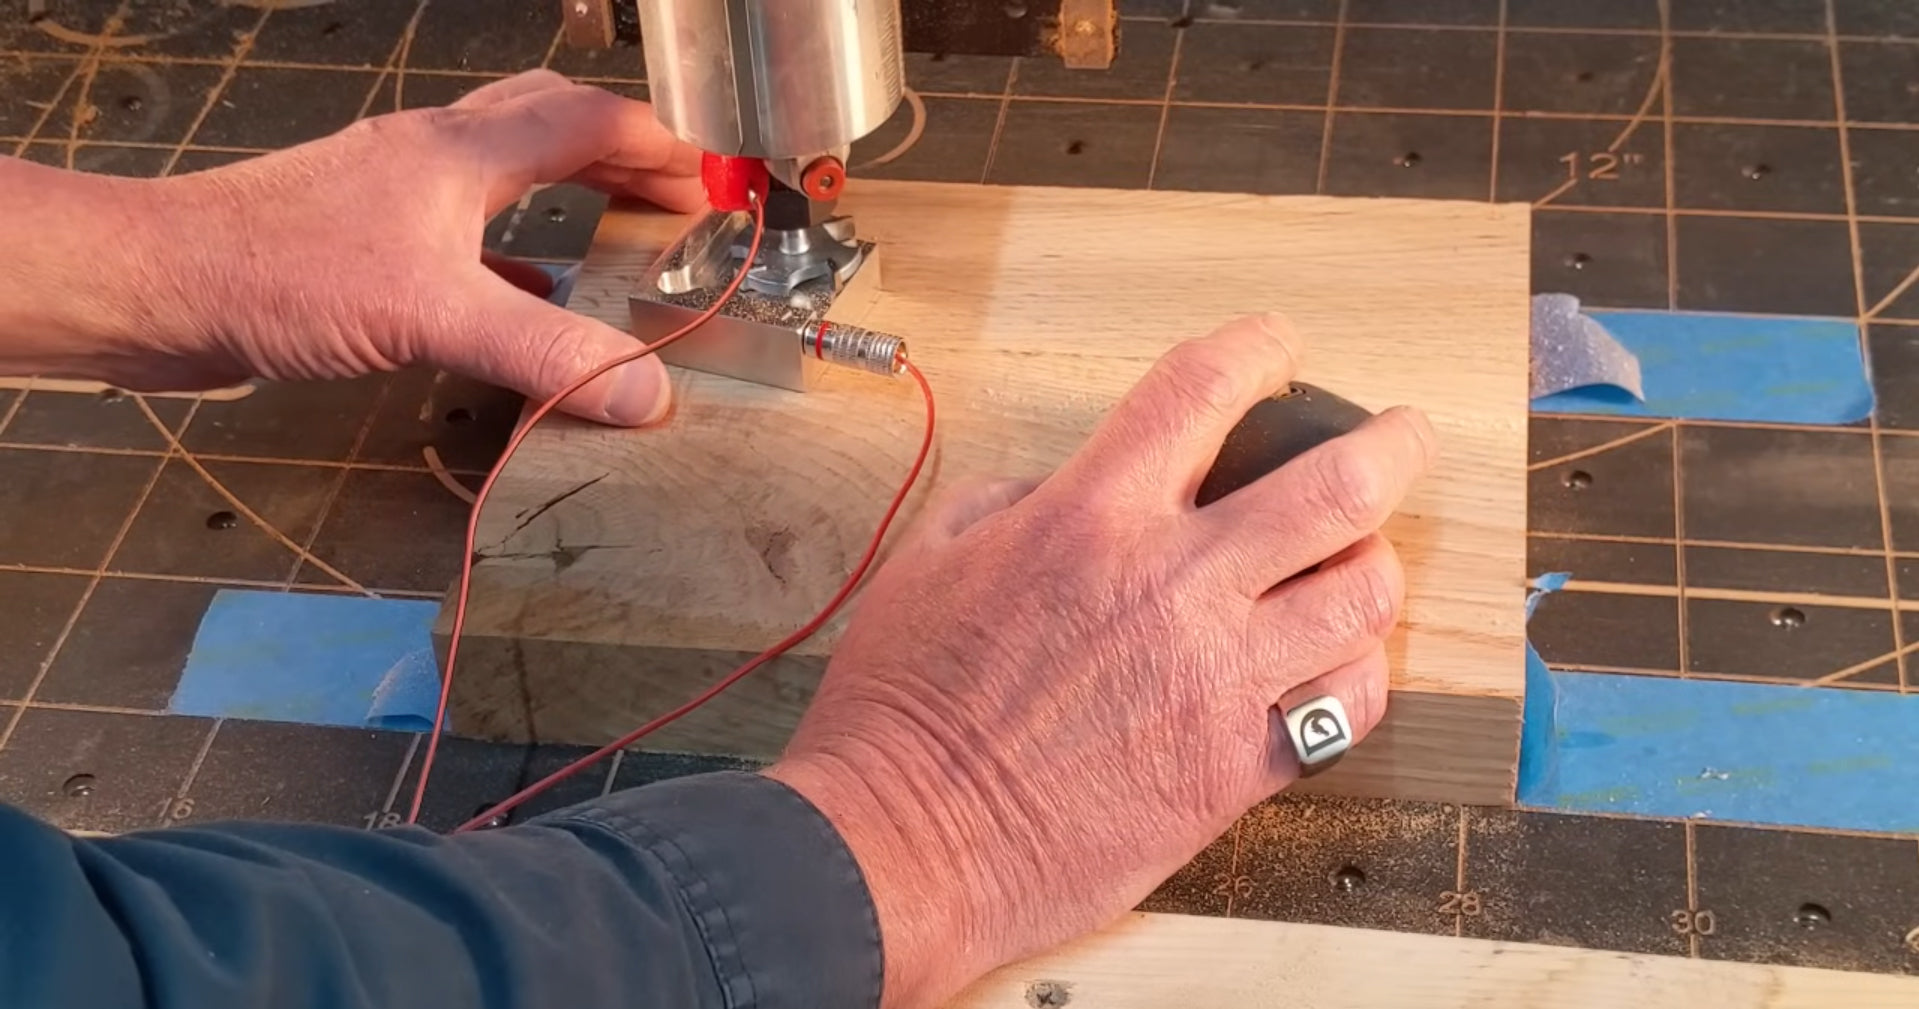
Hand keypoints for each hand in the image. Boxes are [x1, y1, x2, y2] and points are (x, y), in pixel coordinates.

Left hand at [31, 70, 700, 424]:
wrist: (163, 286)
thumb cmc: (289, 277)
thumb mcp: (435, 316)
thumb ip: (547, 352)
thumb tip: (650, 395)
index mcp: (463, 152)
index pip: (589, 121)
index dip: (663, 147)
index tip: (716, 186)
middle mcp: (434, 154)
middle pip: (551, 123)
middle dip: (624, 153)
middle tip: (680, 197)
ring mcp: (396, 192)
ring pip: (507, 170)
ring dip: (571, 190)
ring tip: (622, 230)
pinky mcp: (364, 236)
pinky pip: (466, 231)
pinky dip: (516, 253)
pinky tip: (529, 293)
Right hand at [766, 315, 1437, 1007]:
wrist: (908, 840)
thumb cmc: (904, 707)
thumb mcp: (931, 561)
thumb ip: (1015, 504)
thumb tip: (1064, 489)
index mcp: (1090, 516)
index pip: (1204, 388)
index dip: (1258, 348)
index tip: (1277, 347)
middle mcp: (1173, 584)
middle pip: (1340, 484)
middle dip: (1391, 444)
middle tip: (1402, 437)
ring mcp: (1218, 678)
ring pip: (1367, 596)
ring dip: (1376, 566)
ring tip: (1362, 563)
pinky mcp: (1236, 767)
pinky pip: (1347, 708)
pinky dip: (1355, 674)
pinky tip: (1334, 665)